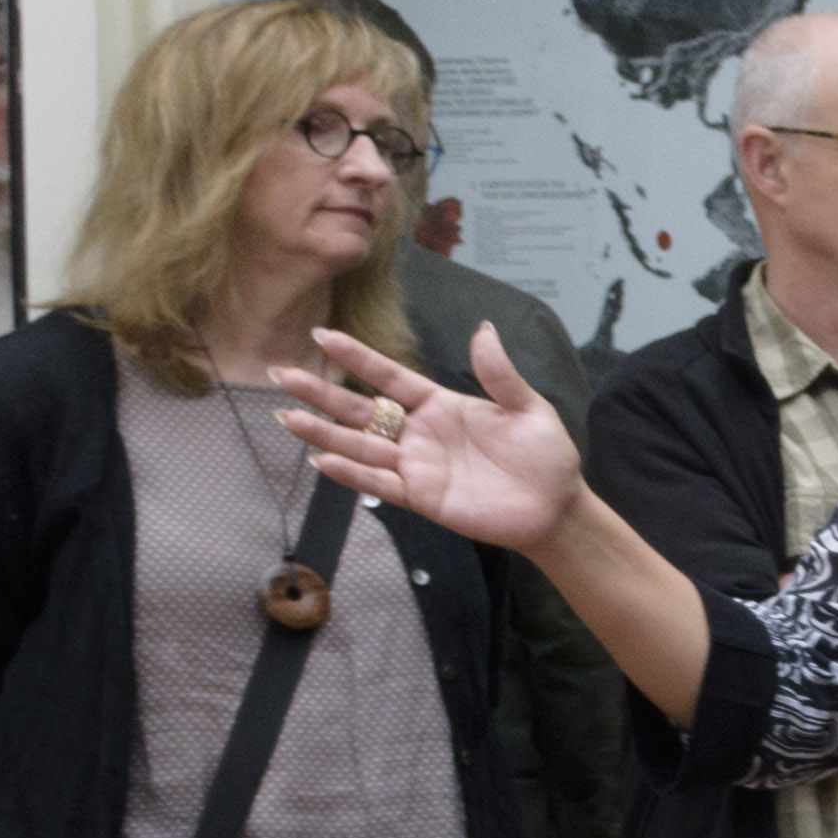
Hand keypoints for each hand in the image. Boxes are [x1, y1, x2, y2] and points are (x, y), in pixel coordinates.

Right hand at [271, 321, 583, 551]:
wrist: (558, 509)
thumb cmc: (545, 458)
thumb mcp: (528, 409)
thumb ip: (499, 375)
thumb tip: (483, 328)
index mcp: (441, 405)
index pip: (390, 377)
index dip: (358, 357)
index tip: (323, 335)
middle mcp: (420, 433)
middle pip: (361, 409)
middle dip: (321, 393)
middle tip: (280, 374)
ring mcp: (417, 466)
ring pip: (361, 446)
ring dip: (323, 433)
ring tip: (286, 417)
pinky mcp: (422, 498)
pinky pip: (380, 483)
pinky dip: (351, 473)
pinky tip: (322, 460)